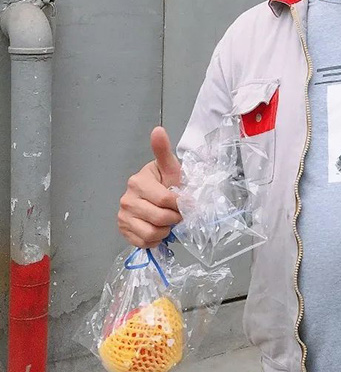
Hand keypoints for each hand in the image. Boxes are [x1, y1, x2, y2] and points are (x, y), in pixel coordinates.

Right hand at [118, 127, 182, 247]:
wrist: (156, 197)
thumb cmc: (166, 181)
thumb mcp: (169, 167)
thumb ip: (163, 151)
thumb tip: (158, 129)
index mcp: (138, 182)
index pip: (165, 200)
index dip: (181, 204)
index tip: (186, 203)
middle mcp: (126, 199)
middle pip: (160, 218)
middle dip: (174, 218)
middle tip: (178, 213)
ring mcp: (123, 216)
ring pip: (151, 233)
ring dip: (166, 230)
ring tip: (168, 221)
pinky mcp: (123, 231)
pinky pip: (144, 242)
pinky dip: (156, 239)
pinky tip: (158, 229)